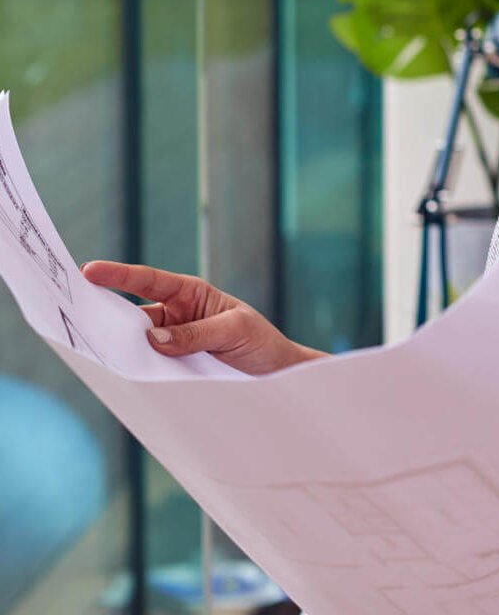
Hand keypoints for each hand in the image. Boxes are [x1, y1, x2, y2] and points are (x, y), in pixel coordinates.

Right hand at [81, 261, 325, 375]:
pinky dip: (134, 369)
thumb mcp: (234, 331)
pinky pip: (148, 366)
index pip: (149, 280)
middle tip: (74, 314)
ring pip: (137, 342)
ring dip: (118, 346)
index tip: (89, 271)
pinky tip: (120, 374)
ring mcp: (172, 341)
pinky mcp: (173, 367)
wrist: (276, 372)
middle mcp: (177, 314)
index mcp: (191, 294)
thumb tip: (152, 339)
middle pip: (133, 312)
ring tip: (92, 349)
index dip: (119, 275)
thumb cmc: (260, 341)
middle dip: (105, 311)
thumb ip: (196, 334)